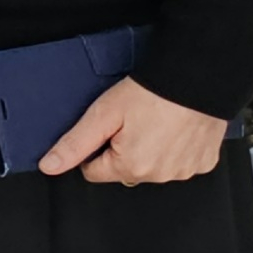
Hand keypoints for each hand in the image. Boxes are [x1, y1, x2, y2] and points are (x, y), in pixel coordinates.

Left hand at [40, 77, 226, 184]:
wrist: (197, 77)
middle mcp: (159, 176)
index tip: (107, 128)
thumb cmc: (152, 92)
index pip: (94, 172)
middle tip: (133, 121)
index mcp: (131, 168)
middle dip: (123, 150)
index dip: (95, 148)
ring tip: (156, 121)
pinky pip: (180, 162)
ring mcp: (184, 171)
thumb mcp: (103, 114)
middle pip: (124, 171)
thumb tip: (49, 166)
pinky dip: (176, 149)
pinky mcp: (203, 162)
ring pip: (153, 168)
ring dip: (151, 150)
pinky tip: (176, 127)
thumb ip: (75, 143)